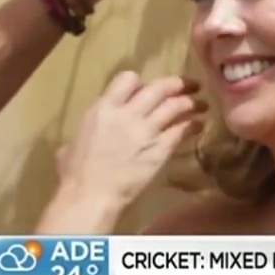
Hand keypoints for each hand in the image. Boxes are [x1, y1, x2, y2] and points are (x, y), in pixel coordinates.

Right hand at [57, 71, 206, 208]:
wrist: (91, 196)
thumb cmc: (76, 174)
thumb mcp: (74, 143)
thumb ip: (88, 132)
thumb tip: (90, 134)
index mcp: (104, 109)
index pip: (129, 79)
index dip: (142, 81)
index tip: (149, 88)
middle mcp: (128, 113)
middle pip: (160, 87)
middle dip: (177, 83)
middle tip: (190, 85)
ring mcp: (146, 130)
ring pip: (175, 106)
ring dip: (191, 103)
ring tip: (200, 105)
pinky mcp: (160, 148)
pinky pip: (181, 130)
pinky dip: (192, 125)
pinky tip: (198, 126)